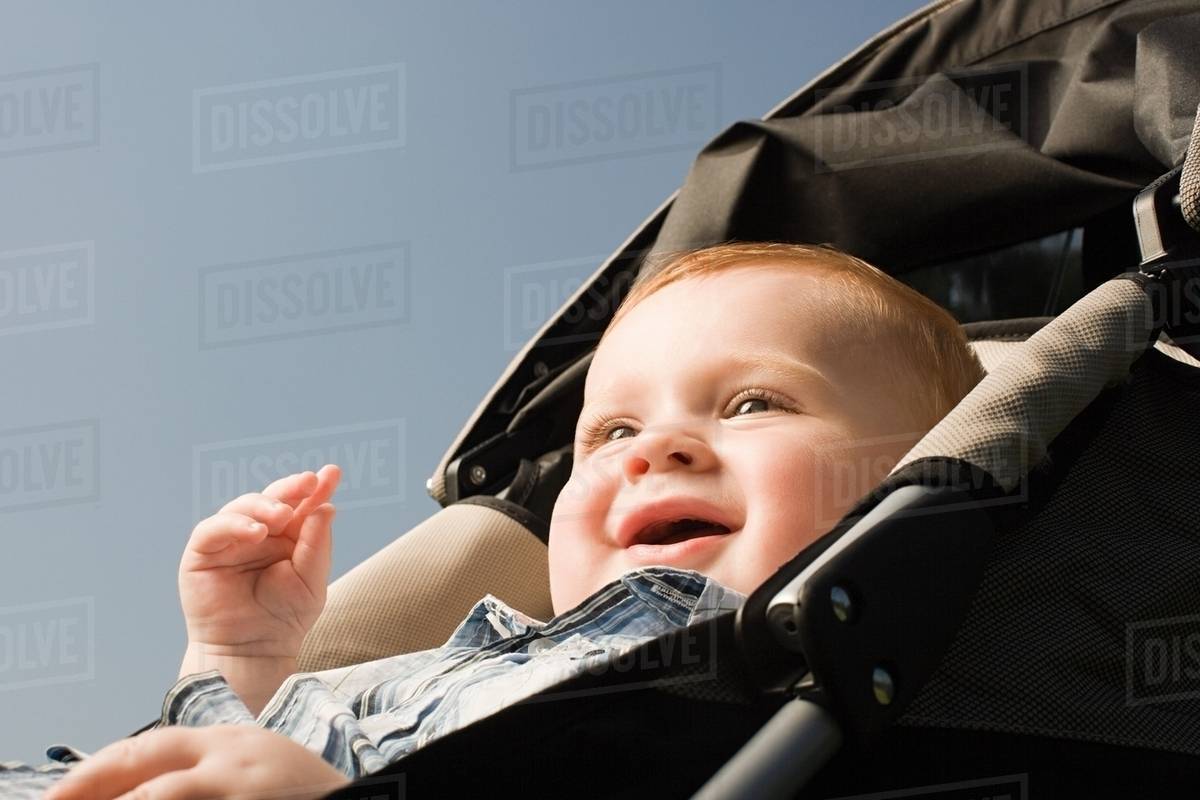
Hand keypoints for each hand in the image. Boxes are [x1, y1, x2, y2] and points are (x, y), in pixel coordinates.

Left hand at [43, 724, 350, 799]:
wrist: (378, 795)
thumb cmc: (306, 794)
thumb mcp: (257, 767)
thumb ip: (209, 770)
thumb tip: (146, 786)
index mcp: (229, 742)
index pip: (145, 748)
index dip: (93, 773)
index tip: (58, 797)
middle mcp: (233, 762)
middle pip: (142, 771)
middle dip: (90, 790)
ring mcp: (245, 791)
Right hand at [179, 465, 340, 659]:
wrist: (254, 652)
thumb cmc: (284, 618)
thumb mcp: (311, 579)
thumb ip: (317, 543)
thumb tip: (326, 506)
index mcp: (287, 537)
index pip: (301, 505)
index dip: (315, 488)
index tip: (333, 473)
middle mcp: (258, 534)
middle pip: (272, 498)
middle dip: (291, 488)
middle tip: (309, 482)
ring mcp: (229, 542)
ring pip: (241, 506)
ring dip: (264, 505)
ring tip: (282, 516)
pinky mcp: (201, 554)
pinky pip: (212, 529)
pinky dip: (233, 524)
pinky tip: (256, 531)